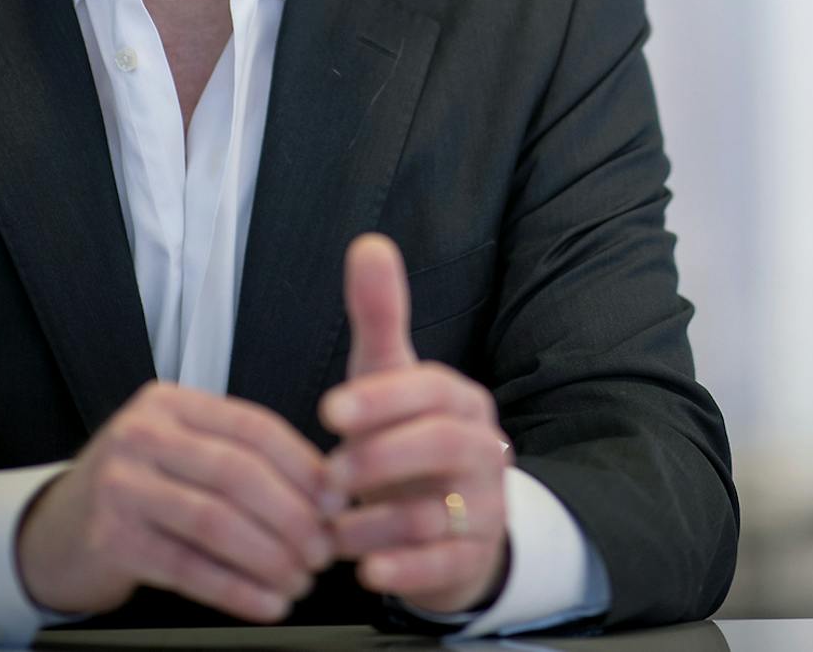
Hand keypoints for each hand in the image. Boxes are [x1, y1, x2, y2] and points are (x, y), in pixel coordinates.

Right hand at [14, 380, 334, 622]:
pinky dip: (236, 590)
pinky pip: (188, 568)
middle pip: (238, 474)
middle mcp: (143, 436)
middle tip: (322, 549)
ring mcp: (122, 486)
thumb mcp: (180, 451)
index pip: (253, 427)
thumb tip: (325, 489)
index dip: (304, 466)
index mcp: (171, 405)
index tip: (336, 500)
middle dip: (293, 517)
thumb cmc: (135, 490)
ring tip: (299, 579)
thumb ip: (240, 457)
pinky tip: (265, 603)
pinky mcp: (111, 539)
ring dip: (269, 558)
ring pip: (216, 522)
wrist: (55, 532)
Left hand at [319, 233, 512, 614]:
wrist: (449, 522)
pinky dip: (404, 569)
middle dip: (382, 458)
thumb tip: (368, 242)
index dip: (382, 399)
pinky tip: (367, 571)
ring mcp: (483, 507)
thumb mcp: (389, 378)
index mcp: (461, 400)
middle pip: (445, 444)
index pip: (433, 389)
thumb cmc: (406, 440)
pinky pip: (445, 565)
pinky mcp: (471, 558)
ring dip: (379, 521)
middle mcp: (482, 449)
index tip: (329, 411)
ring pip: (441, 511)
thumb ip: (379, 317)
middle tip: (328, 475)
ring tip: (333, 529)